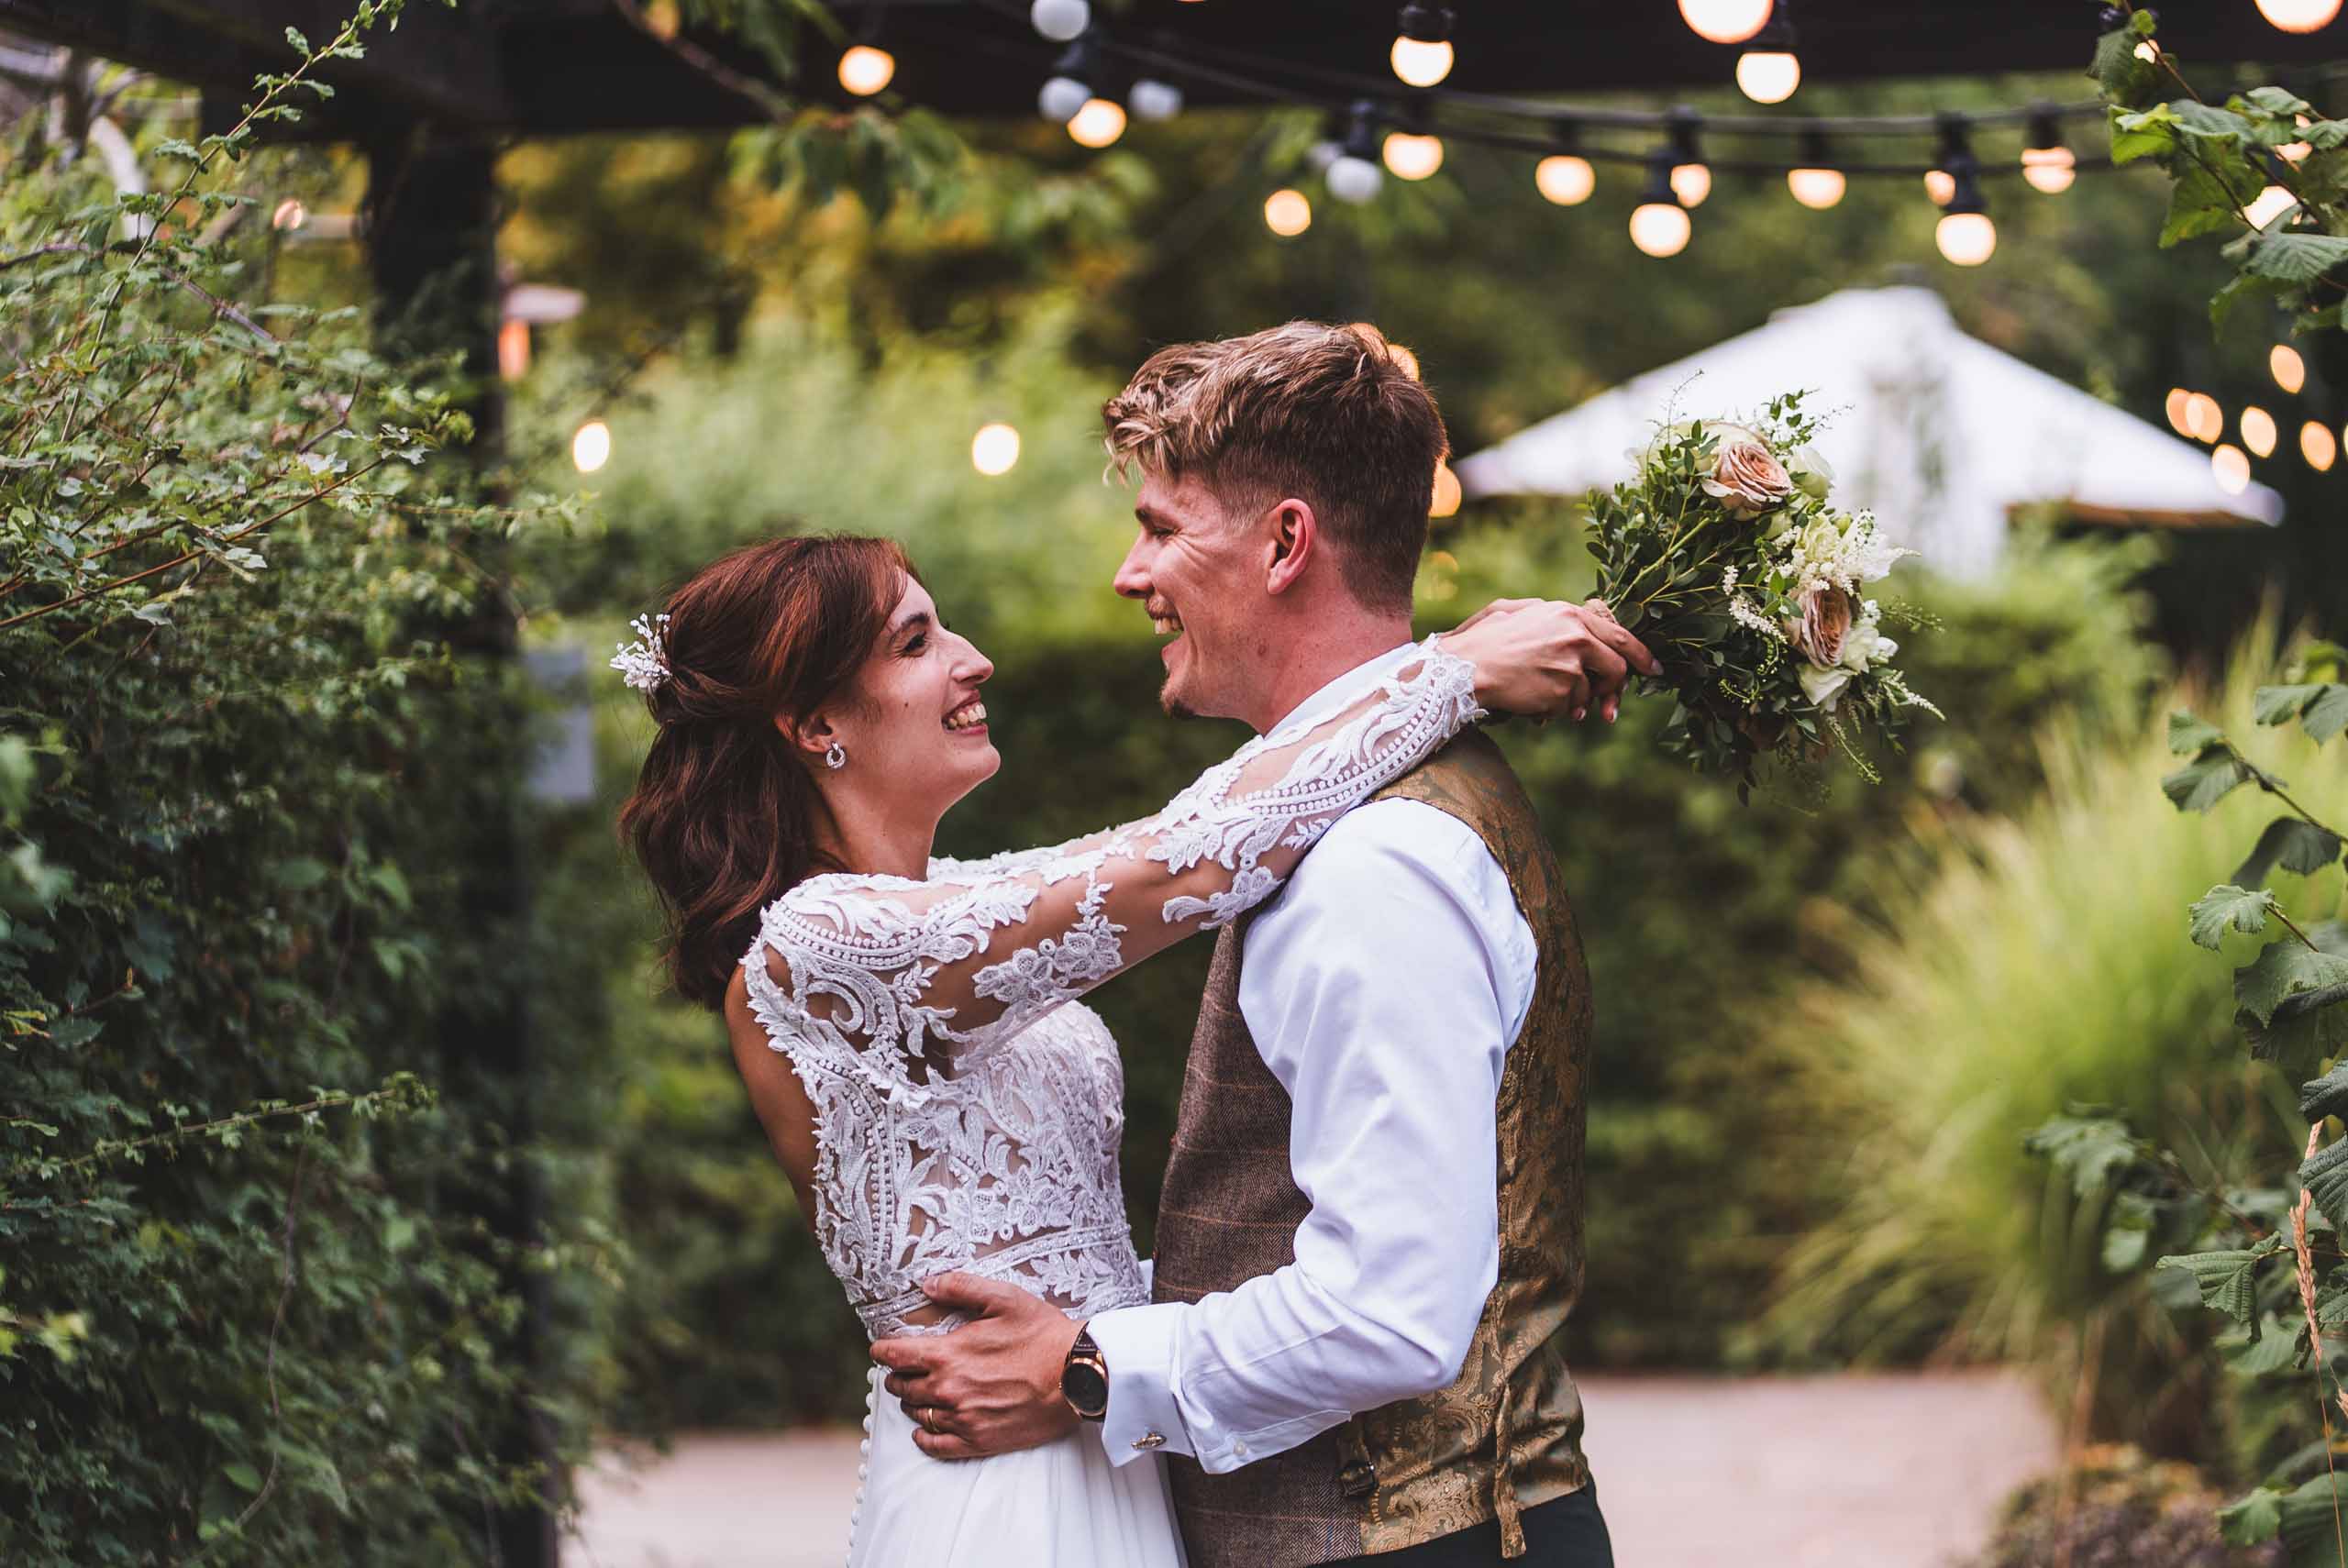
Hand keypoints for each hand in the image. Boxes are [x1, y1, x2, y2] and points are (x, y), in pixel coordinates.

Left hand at [868, 1273, 1081, 1461]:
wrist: (1077, 1375)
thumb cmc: (1042, 1333)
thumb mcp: (1003, 1298)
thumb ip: (960, 1287)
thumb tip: (926, 1283)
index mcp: (947, 1354)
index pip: (896, 1355)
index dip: (882, 1350)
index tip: (880, 1349)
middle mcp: (948, 1390)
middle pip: (902, 1387)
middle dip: (897, 1376)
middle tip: (900, 1370)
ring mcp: (962, 1418)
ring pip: (917, 1414)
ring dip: (911, 1403)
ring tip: (916, 1394)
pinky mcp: (979, 1440)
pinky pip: (936, 1446)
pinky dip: (924, 1438)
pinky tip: (923, 1431)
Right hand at [1441, 597, 1659, 722]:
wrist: (1464, 669)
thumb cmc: (1484, 641)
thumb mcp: (1517, 611)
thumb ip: (1553, 616)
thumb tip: (1579, 629)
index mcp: (1569, 614)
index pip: (1620, 636)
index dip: (1642, 656)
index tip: (1654, 670)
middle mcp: (1577, 636)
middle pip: (1616, 670)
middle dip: (1612, 692)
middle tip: (1607, 709)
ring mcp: (1571, 665)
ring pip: (1588, 693)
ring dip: (1571, 703)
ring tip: (1543, 697)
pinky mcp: (1561, 691)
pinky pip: (1568, 708)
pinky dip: (1553, 711)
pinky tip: (1531, 702)